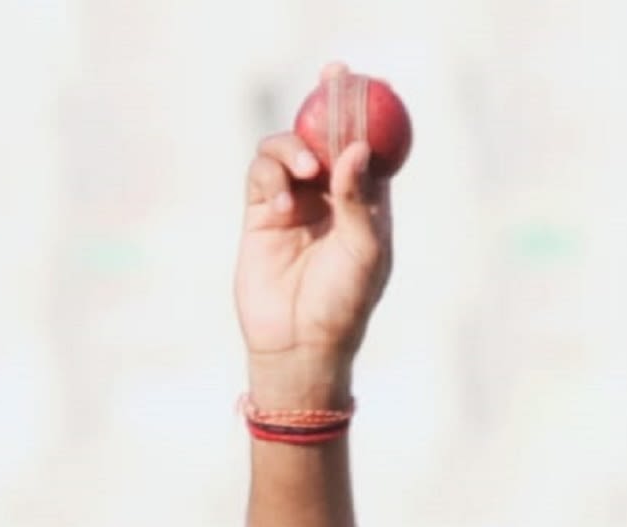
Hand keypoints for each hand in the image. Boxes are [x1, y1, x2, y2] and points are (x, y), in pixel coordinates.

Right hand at [235, 63, 392, 403]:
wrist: (299, 346)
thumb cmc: (343, 306)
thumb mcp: (365, 253)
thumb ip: (361, 201)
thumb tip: (357, 150)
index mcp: (366, 205)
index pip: (366, 149)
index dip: (363, 114)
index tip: (363, 84)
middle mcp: (330, 198)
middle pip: (325, 137)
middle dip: (326, 107)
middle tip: (330, 80)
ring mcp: (294, 203)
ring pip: (287, 148)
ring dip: (294, 147)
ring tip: (306, 171)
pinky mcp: (260, 213)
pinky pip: (261, 173)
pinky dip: (271, 177)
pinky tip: (282, 207)